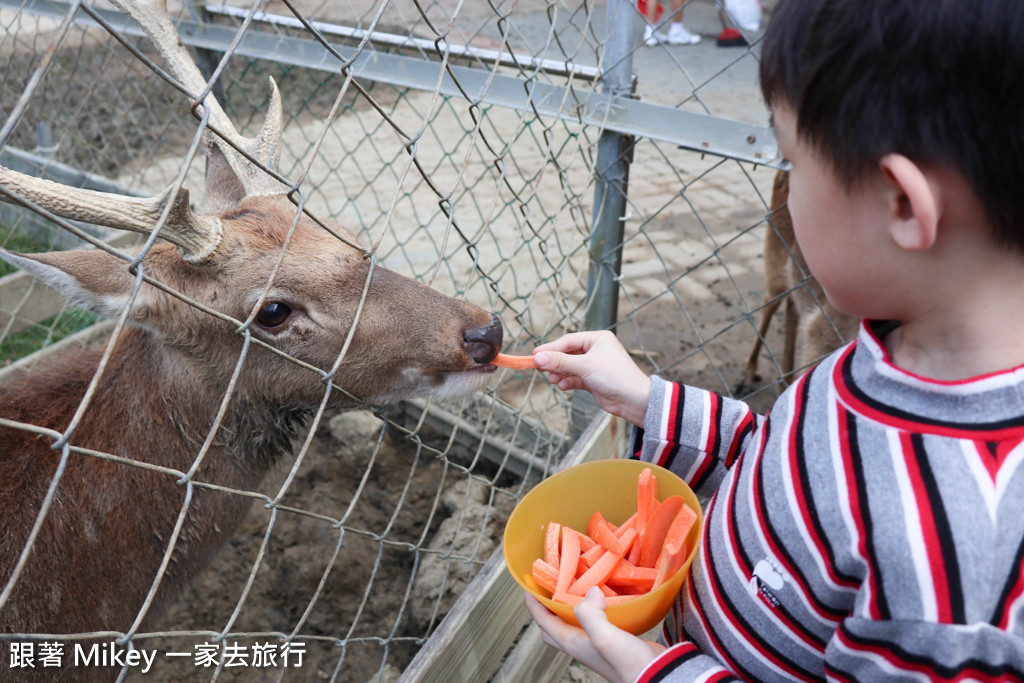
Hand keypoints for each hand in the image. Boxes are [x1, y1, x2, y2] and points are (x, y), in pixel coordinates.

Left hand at [525, 588, 664, 682]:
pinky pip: (596, 621)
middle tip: (547, 588)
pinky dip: (593, 608)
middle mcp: (582, 644)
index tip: (527, 585)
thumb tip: (590, 592)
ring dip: (569, 607)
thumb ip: (590, 614)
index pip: (544, 622)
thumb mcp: (605, 636)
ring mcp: (597, 644)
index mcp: (573, 643)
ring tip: (572, 586)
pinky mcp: (614, 640)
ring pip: (575, 623)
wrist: (658, 676)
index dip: (534, 604)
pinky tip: (603, 597)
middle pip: (554, 627)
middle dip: (546, 608)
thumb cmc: (628, 661)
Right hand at [533, 331, 651, 426]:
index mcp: (597, 339)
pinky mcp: (592, 380)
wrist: (633, 400)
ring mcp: (594, 365)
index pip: (568, 341)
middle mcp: (595, 350)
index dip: (550, 348)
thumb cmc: (615, 376)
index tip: (534, 355)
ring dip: (560, 373)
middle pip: (567, 354)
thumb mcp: (584, 366)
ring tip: (553, 379)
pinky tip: (563, 386)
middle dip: (554, 362)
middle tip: (539, 368)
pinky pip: (574, 378)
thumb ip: (560, 362)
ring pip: (569, 367)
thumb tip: (537, 358)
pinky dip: (567, 381)